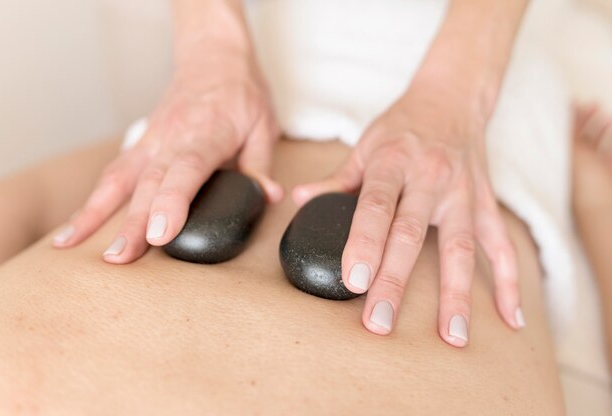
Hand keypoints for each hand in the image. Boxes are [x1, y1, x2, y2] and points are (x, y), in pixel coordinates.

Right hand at [53, 41, 282, 262]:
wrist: (213, 56)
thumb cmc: (240, 92)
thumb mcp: (263, 125)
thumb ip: (260, 165)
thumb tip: (269, 197)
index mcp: (206, 136)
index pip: (185, 173)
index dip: (170, 204)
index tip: (159, 234)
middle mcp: (171, 140)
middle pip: (146, 184)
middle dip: (130, 223)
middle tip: (117, 258)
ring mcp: (151, 141)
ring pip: (118, 178)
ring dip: (94, 212)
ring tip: (69, 243)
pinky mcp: (141, 143)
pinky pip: (113, 172)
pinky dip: (93, 197)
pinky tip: (79, 222)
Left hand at [293, 85, 523, 346]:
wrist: (452, 99)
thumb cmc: (402, 126)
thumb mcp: (366, 145)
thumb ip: (336, 179)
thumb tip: (299, 201)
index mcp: (394, 162)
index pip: (376, 206)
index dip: (364, 242)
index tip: (354, 279)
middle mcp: (431, 178)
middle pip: (411, 235)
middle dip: (395, 281)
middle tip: (380, 322)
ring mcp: (464, 193)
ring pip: (461, 248)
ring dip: (456, 294)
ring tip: (451, 336)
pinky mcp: (486, 203)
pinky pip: (501, 246)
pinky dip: (509, 283)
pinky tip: (510, 319)